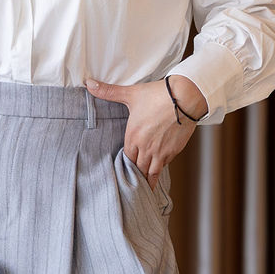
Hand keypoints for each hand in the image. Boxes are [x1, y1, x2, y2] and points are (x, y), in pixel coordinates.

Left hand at [84, 76, 204, 187]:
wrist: (185, 98)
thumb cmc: (158, 95)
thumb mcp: (131, 94)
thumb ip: (109, 92)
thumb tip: (89, 84)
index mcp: (133, 136)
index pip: (125, 157)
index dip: (123, 163)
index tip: (121, 170)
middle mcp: (145, 147)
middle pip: (136, 168)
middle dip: (133, 174)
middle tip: (130, 184)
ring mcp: (160, 152)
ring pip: (149, 172)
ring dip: (145, 179)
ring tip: (141, 189)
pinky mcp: (173, 151)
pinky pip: (163, 167)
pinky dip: (158, 172)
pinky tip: (156, 175)